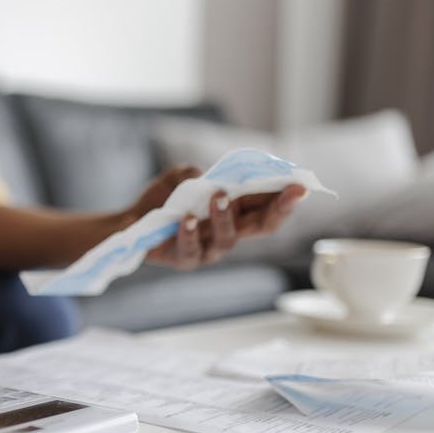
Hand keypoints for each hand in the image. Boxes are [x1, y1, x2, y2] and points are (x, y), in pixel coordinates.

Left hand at [128, 167, 306, 269]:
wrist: (131, 221)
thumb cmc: (163, 200)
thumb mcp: (180, 177)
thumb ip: (195, 173)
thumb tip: (206, 176)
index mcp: (236, 211)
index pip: (267, 206)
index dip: (286, 197)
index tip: (302, 184)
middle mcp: (228, 232)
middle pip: (262, 226)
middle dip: (279, 208)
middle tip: (291, 192)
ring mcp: (208, 248)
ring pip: (228, 238)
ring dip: (225, 215)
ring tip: (218, 195)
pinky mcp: (184, 259)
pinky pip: (191, 250)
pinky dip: (189, 233)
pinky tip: (186, 219)